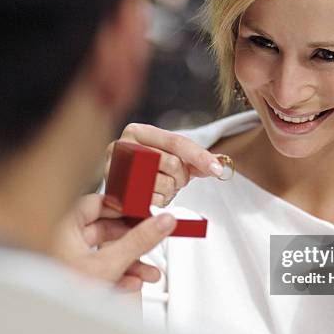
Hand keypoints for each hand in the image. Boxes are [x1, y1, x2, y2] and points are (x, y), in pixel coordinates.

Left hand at [52, 194, 175, 291]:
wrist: (43, 325)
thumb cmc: (56, 292)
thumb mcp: (108, 264)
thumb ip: (138, 242)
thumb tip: (161, 223)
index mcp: (62, 223)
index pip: (99, 202)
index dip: (124, 208)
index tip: (144, 214)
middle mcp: (60, 237)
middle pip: (105, 229)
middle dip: (132, 241)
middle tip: (150, 243)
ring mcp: (64, 257)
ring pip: (103, 251)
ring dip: (128, 261)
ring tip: (147, 272)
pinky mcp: (69, 275)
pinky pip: (96, 266)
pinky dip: (114, 272)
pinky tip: (130, 282)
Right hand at [105, 123, 223, 205]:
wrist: (119, 187)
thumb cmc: (146, 169)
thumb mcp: (169, 157)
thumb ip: (193, 160)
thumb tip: (218, 164)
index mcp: (138, 131)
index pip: (176, 142)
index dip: (200, 156)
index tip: (217, 169)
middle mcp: (123, 146)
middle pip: (172, 163)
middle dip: (182, 177)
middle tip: (176, 181)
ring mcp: (116, 170)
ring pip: (164, 183)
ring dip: (170, 191)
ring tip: (162, 188)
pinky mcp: (115, 193)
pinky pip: (152, 200)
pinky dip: (159, 202)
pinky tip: (153, 197)